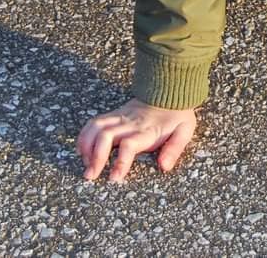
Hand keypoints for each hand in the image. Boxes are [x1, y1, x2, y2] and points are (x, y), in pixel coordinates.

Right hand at [77, 98, 196, 183]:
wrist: (169, 88)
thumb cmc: (177, 113)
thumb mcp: (184, 130)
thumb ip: (174, 148)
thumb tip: (164, 167)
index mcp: (147, 130)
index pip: (129, 145)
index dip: (120, 161)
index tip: (114, 178)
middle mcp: (130, 123)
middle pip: (106, 136)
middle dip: (95, 157)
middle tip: (90, 176)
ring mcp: (120, 117)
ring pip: (96, 127)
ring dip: (86, 146)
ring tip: (85, 164)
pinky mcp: (114, 114)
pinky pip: (94, 122)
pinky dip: (84, 135)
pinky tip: (82, 149)